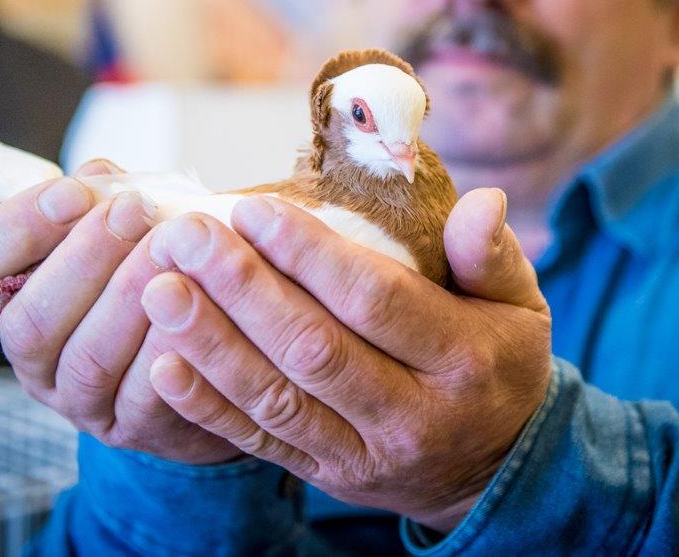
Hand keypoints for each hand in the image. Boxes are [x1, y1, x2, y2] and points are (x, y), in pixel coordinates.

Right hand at [0, 161, 238, 463]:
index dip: (18, 228)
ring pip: (87, 357)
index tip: (72, 192)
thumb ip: (103, 202)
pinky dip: (168, 346)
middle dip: (82, 258)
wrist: (215, 352)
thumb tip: (98, 178)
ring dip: (127, 297)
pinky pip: (144, 394)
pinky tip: (197, 305)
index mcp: (10, 303)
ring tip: (170, 246)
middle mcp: (33, 361)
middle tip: (133, 210)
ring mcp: (78, 402)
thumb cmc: (157, 271)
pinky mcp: (132, 429)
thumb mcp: (124, 230)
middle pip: (30, 319)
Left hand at [141, 188, 552, 530]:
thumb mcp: (518, 306)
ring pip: (277, 398)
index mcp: (463, 360)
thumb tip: (483, 201)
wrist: (493, 470)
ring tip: (160, 287)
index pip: (377, 301)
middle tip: (187, 235)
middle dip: (242, 289)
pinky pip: (260, 443)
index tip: (255, 209)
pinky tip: (163, 363)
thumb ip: (492, 255)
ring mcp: (364, 456)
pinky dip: (208, 407)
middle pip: (314, 349)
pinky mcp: (327, 477)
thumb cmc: (498, 362)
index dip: (311, 255)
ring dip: (211, 342)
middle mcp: (412, 415)